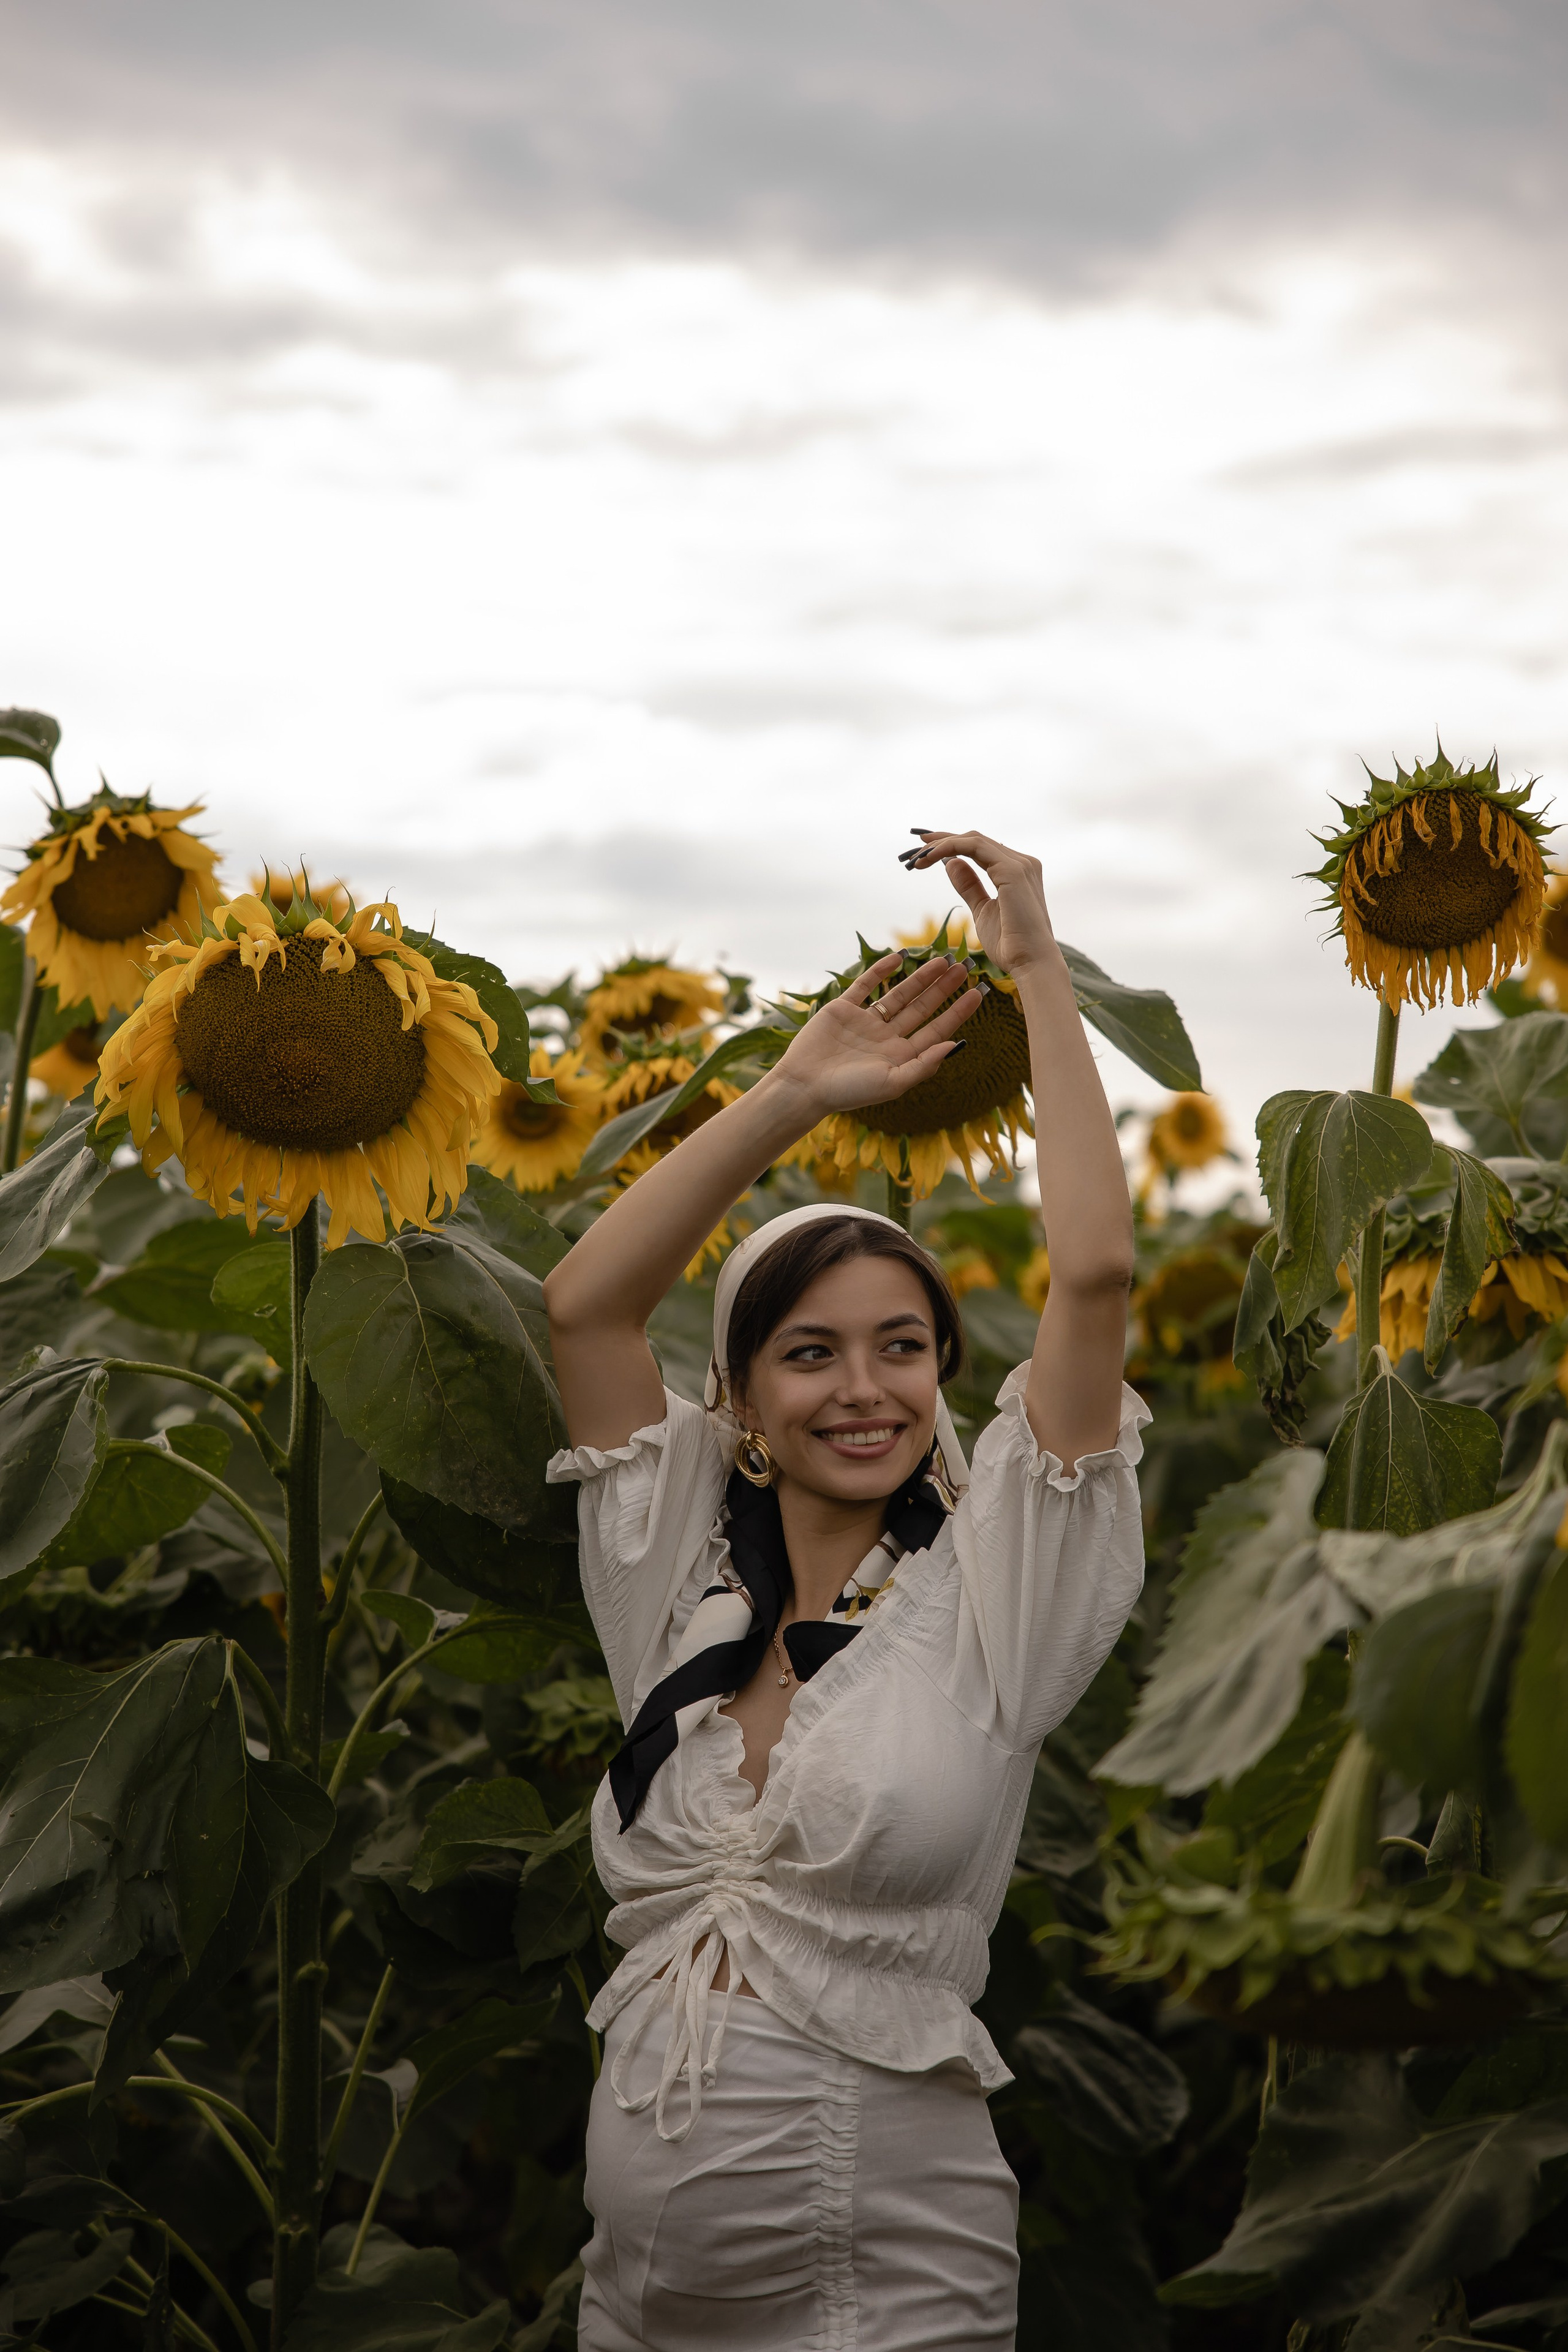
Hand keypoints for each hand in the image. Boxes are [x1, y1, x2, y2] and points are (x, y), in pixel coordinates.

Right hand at [772, 953, 981, 1117]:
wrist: (804, 1086)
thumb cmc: (849, 1092)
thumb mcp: (893, 1082)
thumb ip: (924, 1064)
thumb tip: (956, 1045)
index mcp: (901, 1056)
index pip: (937, 1030)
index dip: (958, 1011)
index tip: (978, 993)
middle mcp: (886, 1038)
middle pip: (922, 1008)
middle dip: (943, 989)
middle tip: (964, 967)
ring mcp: (864, 1022)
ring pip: (898, 994)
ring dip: (920, 978)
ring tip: (942, 960)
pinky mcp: (842, 1010)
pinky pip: (864, 986)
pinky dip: (880, 971)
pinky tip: (898, 957)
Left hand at [899, 830, 1056, 974]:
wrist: (1030, 963)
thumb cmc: (1010, 944)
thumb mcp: (982, 910)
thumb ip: (970, 886)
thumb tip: (951, 864)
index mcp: (1018, 871)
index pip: (981, 848)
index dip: (952, 844)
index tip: (926, 851)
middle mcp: (1022, 863)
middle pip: (975, 840)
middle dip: (942, 841)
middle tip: (916, 851)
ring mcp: (1019, 864)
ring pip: (973, 840)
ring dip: (942, 844)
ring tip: (918, 857)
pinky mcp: (1012, 870)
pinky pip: (974, 847)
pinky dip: (949, 847)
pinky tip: (931, 858)